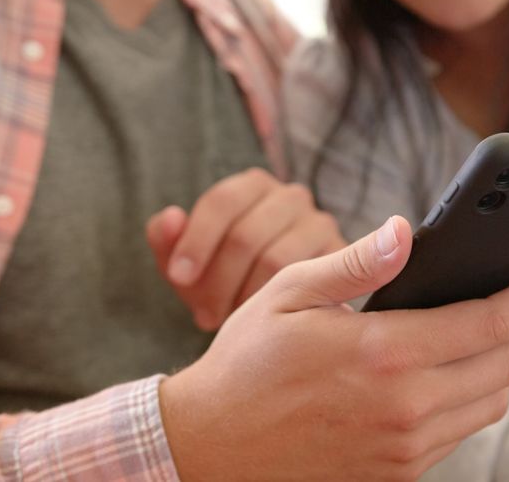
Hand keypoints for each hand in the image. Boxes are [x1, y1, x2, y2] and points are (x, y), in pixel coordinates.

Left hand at [145, 168, 346, 330]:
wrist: (276, 313)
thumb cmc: (225, 281)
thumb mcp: (189, 265)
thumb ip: (167, 243)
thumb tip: (170, 218)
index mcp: (252, 186)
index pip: (222, 200)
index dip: (195, 240)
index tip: (179, 278)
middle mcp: (291, 197)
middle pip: (246, 235)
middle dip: (218, 281)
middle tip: (205, 316)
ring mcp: (320, 225)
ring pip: (276, 261)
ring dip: (245, 297)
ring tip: (230, 321)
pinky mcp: (341, 258)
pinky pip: (307, 283)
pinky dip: (278, 307)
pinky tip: (263, 323)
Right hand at [158, 216, 508, 480]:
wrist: (210, 450)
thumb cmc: (243, 364)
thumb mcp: (287, 295)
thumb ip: (354, 262)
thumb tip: (407, 229)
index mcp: (382, 353)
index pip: (490, 321)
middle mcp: (405, 406)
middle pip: (505, 363)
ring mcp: (404, 447)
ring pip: (491, 401)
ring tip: (503, 328)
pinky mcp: (397, 474)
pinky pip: (461, 431)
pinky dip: (477, 396)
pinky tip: (461, 371)